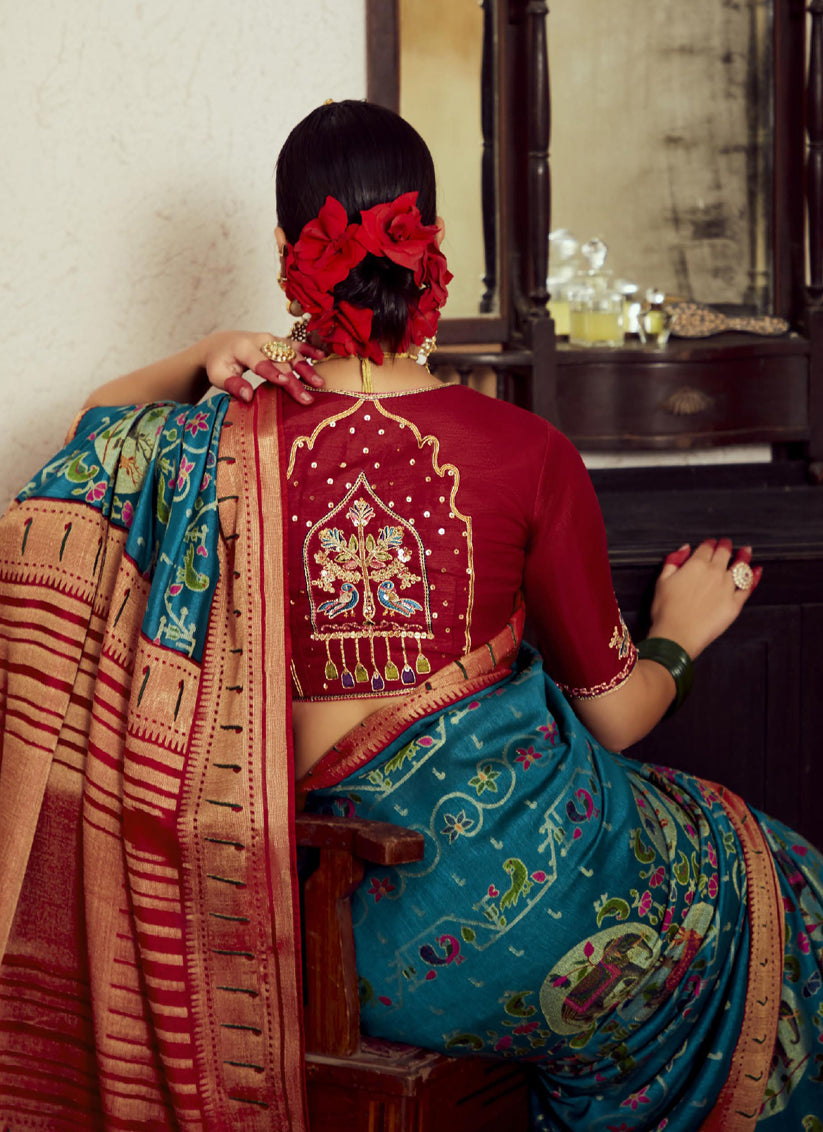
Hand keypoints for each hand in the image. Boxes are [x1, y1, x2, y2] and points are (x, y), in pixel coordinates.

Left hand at [200, 331, 324, 404]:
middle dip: (295, 381)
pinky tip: (322, 357)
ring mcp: (272, 339)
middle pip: (280, 362)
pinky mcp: (280, 341)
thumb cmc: (220, 363)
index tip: (285, 382)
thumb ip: (233, 386)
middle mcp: (261, 340)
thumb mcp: (218, 375)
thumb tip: (248, 397)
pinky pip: (296, 344)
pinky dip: (309, 349)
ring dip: (307, 368)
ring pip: (292, 354)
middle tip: (307, 399)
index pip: (260, 362)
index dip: (273, 372)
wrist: (222, 344)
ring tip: (319, 383)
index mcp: (244, 348)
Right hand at [648, 538, 761, 659]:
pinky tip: (757, 571)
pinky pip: (748, 587)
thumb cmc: (666, 611)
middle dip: (725, 546)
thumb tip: (685, 549)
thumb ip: (673, 561)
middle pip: (724, 553)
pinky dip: (754, 577)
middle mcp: (714, 572)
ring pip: (740, 567)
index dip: (709, 543)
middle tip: (726, 544)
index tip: (711, 543)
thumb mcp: (661, 581)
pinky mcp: (735, 603)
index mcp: (696, 565)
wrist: (677, 635)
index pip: (706, 547)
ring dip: (743, 556)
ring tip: (746, 551)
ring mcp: (727, 587)